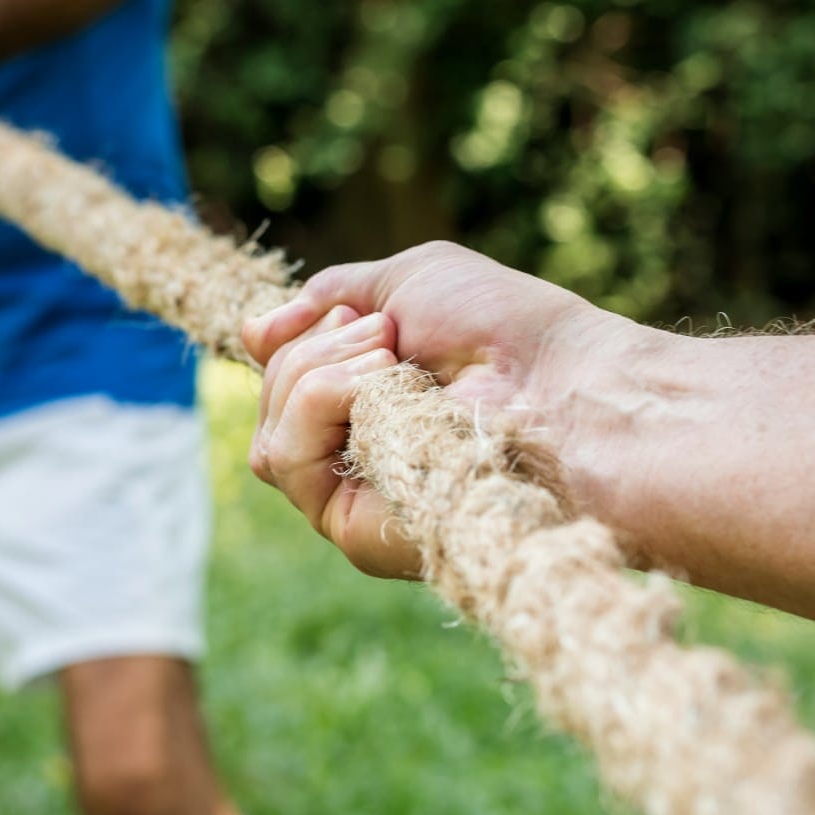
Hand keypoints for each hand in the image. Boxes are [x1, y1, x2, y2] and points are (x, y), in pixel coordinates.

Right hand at [241, 241, 640, 577]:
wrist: (563, 385)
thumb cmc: (507, 330)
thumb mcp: (405, 283)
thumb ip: (326, 299)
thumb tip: (251, 332)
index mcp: (371, 402)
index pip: (283, 379)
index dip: (295, 340)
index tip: (349, 314)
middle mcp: (358, 455)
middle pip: (269, 403)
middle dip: (313, 348)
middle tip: (389, 335)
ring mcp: (355, 496)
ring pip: (267, 437)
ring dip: (315, 373)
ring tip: (391, 358)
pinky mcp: (356, 531)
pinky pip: (285, 460)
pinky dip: (319, 401)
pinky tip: (381, 386)